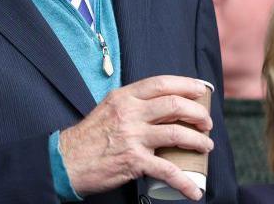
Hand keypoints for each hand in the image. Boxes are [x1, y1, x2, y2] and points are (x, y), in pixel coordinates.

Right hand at [58, 75, 213, 199]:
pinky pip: (168, 171)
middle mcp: (129, 113)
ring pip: (176, 133)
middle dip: (198, 113)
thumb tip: (159, 106)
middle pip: (174, 105)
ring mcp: (132, 137)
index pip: (160, 83)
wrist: (67, 160)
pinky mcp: (134, 161)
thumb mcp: (107, 109)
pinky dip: (185, 182)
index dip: (186, 85)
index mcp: (123, 98)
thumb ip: (130, 105)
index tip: (201, 90)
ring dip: (198, 141)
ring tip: (206, 146)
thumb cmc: (88, 137)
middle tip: (206, 122)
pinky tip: (193, 190)